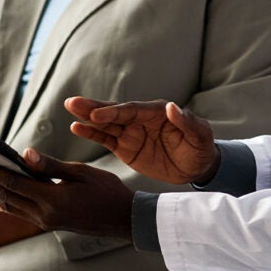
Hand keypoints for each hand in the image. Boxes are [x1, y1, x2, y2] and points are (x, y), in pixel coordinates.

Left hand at [0, 149, 134, 238]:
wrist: (124, 219)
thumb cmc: (108, 191)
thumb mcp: (82, 172)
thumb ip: (51, 165)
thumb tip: (25, 154)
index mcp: (52, 199)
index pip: (12, 183)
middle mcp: (44, 214)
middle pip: (5, 196)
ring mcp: (45, 221)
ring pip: (10, 206)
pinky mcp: (50, 223)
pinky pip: (21, 213)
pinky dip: (6, 203)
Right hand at [65, 97, 219, 184]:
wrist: (196, 167)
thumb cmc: (201, 148)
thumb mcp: (200, 136)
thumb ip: (187, 122)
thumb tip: (172, 107)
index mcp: (157, 112)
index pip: (132, 110)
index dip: (114, 111)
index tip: (97, 114)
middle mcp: (140, 119)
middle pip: (114, 112)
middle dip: (93, 107)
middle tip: (72, 102)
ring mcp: (131, 133)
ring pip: (106, 124)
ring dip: (87, 118)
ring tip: (70, 108)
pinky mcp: (126, 147)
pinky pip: (106, 139)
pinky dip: (91, 134)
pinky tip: (76, 128)